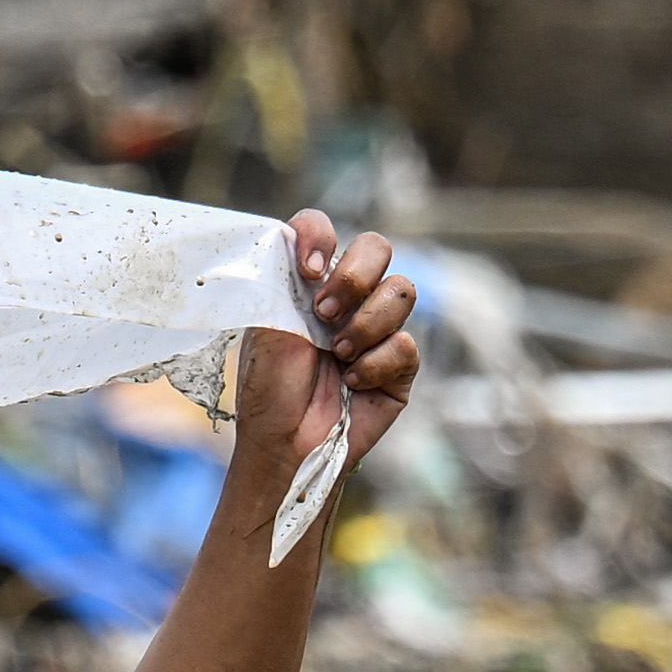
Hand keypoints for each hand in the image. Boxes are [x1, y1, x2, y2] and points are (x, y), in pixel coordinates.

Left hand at [253, 210, 421, 468]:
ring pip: (402, 290)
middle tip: (324, 313)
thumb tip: (303, 244)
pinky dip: (374, 363)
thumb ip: (284, 279)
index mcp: (310, 281)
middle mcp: (348, 298)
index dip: (320, 237)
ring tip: (336, 354)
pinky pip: (405, 344)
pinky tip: (353, 382)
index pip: (323, 229)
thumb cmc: (269, 387)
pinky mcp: (401, 365)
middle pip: (377, 247)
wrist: (285, 442)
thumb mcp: (265, 326)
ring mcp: (379, 328)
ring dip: (364, 324)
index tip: (307, 270)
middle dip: (354, 277)